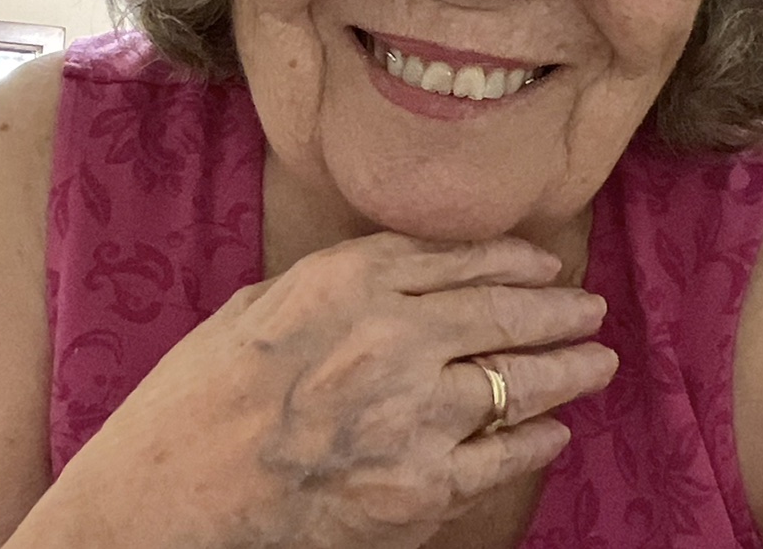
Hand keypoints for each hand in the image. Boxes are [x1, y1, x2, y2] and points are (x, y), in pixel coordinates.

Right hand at [71, 231, 616, 548]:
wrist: (167, 503)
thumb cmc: (194, 402)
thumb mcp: (256, 309)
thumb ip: (335, 285)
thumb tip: (401, 276)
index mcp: (346, 283)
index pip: (457, 259)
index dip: (513, 263)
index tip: (545, 266)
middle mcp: (391, 340)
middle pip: (502, 315)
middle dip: (560, 314)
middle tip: (591, 312)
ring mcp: (412, 419)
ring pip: (516, 384)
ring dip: (567, 371)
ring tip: (595, 362)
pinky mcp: (419, 491)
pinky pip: (500, 458)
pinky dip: (536, 441)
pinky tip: (554, 429)